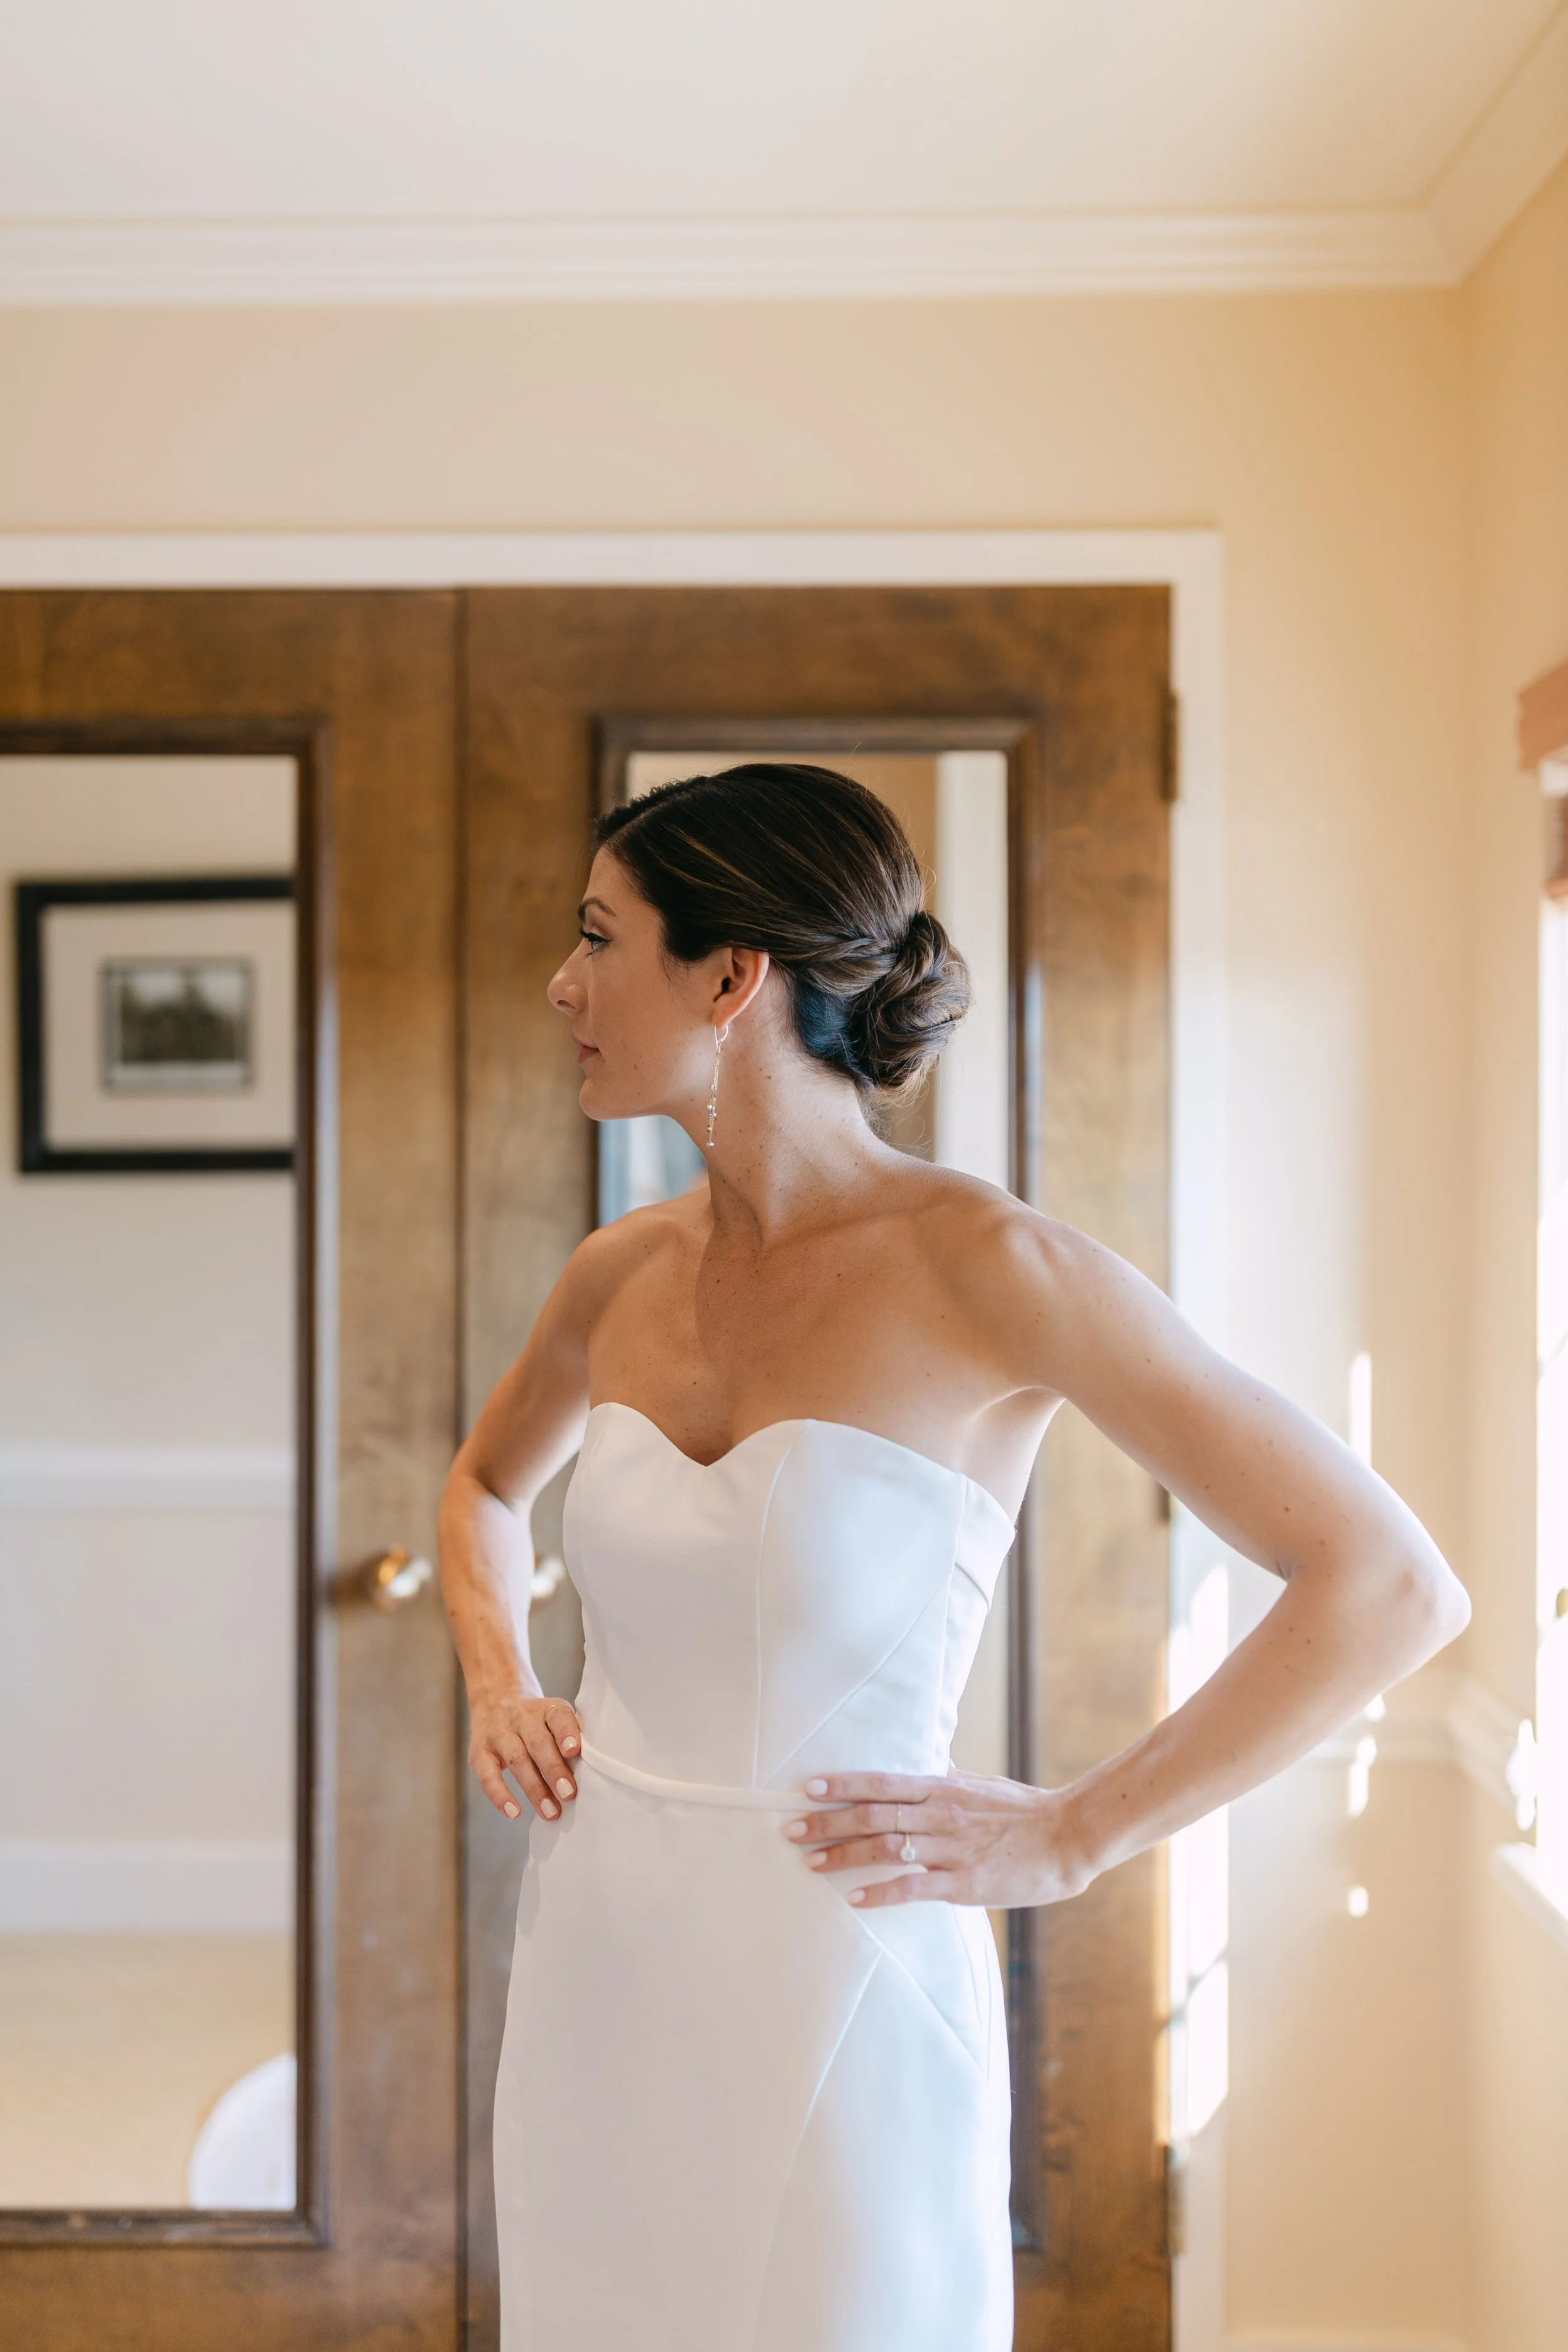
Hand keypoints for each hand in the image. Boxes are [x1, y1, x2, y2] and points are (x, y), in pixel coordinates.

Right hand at [468, 1688, 582, 1822]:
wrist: (495, 1701)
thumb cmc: (536, 1723)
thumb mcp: (553, 1720)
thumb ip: (569, 1740)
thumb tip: (591, 1773)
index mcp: (546, 1709)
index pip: (558, 1716)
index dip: (566, 1733)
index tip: (574, 1751)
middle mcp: (521, 1717)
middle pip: (538, 1742)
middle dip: (554, 1770)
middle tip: (568, 1795)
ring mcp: (498, 1734)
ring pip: (516, 1759)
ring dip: (534, 1788)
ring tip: (550, 1812)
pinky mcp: (479, 1753)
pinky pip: (487, 1775)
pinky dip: (500, 1795)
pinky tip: (514, 1813)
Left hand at [783, 1767, 1095, 1909]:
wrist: (1067, 1837)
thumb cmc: (1022, 1811)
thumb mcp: (979, 1784)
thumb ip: (946, 1776)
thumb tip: (922, 1760)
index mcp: (943, 1788)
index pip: (883, 1782)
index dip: (843, 1784)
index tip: (809, 1787)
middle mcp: (941, 1813)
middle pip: (874, 1815)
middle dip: (828, 1822)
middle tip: (791, 1829)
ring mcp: (952, 1848)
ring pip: (887, 1848)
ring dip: (844, 1855)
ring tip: (811, 1862)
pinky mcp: (965, 1883)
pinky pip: (915, 1887)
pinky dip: (882, 1892)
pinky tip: (855, 1899)